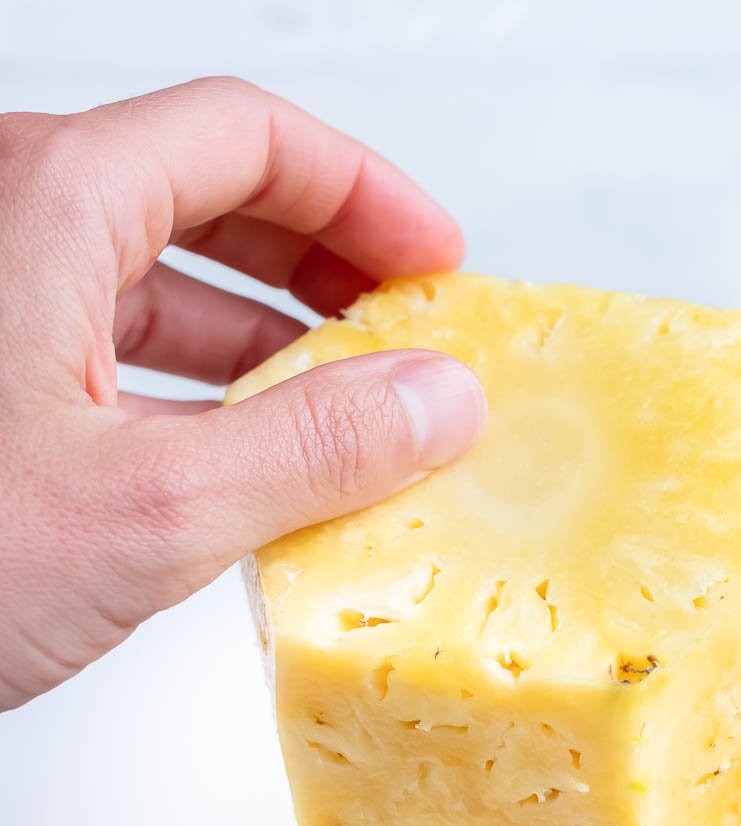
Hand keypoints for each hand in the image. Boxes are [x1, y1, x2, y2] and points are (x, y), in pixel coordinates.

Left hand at [0, 78, 485, 708]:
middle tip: (405, 325)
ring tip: (349, 405)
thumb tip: (432, 402)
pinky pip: (111, 358)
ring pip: (154, 283)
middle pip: (202, 196)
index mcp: (44, 203)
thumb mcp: (148, 508)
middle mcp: (6, 231)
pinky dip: (198, 396)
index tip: (433, 260)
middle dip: (322, 261)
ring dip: (265, 337)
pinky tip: (248, 463)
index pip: (245, 136)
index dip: (362, 190)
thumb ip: (312, 447)